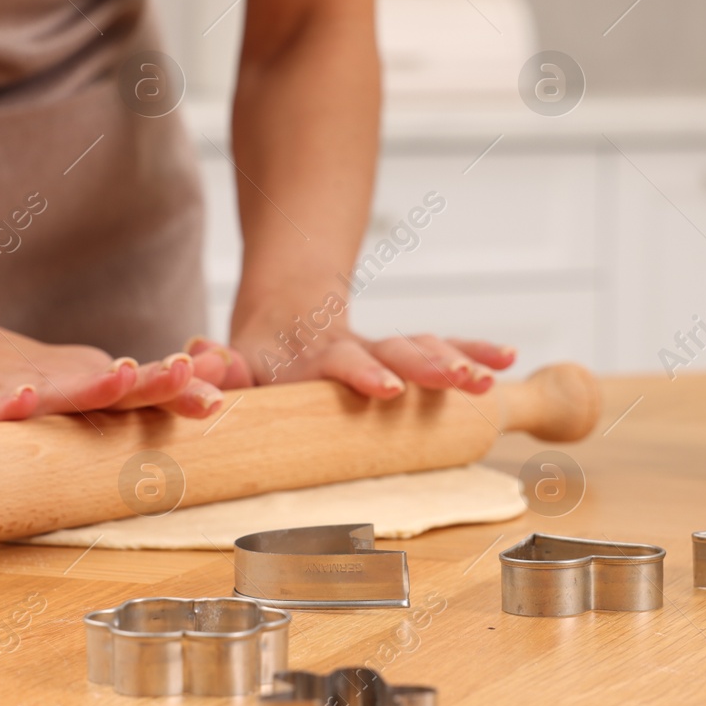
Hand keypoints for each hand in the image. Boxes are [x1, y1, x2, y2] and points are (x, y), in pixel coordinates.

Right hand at [0, 324, 229, 433]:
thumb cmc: (23, 382)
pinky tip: (23, 400)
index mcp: (93, 387)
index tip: (214, 398)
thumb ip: (142, 394)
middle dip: (151, 382)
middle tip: (182, 375)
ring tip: (120, 378)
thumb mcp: (82, 388)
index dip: (178, 394)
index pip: (144, 392)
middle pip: (113, 385)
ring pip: (62, 391)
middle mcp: (63, 385)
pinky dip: (8, 404)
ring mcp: (20, 392)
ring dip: (92, 386)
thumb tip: (217, 390)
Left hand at [195, 325, 516, 398]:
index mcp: (319, 354)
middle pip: (399, 350)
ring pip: (428, 347)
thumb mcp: (234, 358)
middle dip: (429, 366)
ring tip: (490, 378)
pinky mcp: (407, 356)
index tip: (384, 390)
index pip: (343, 362)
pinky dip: (475, 352)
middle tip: (458, 380)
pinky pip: (446, 350)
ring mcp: (387, 350)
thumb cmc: (259, 354)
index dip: (363, 374)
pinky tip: (507, 359)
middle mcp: (360, 348)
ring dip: (460, 360)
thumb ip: (222, 364)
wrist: (286, 315)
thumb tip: (198, 362)